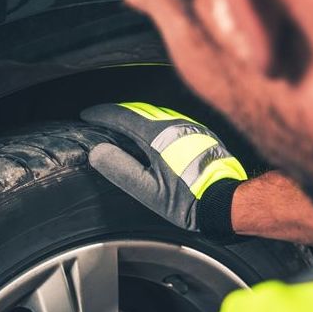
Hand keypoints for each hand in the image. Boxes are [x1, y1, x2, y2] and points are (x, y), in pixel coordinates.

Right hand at [81, 102, 247, 237]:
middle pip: (137, 110)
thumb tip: (98, 151)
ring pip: (154, 112)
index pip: (122, 117)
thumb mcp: (148, 191)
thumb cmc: (187, 200)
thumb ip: (121, 169)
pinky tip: (148, 132)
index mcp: (158, 136)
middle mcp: (174, 124)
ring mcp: (189, 127)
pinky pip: (168, 119)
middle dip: (115, 112)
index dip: (101, 114)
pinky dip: (151, 121)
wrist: (225, 201)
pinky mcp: (199, 134)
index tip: (87, 114)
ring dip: (133, 115)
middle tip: (99, 117)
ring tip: (119, 123)